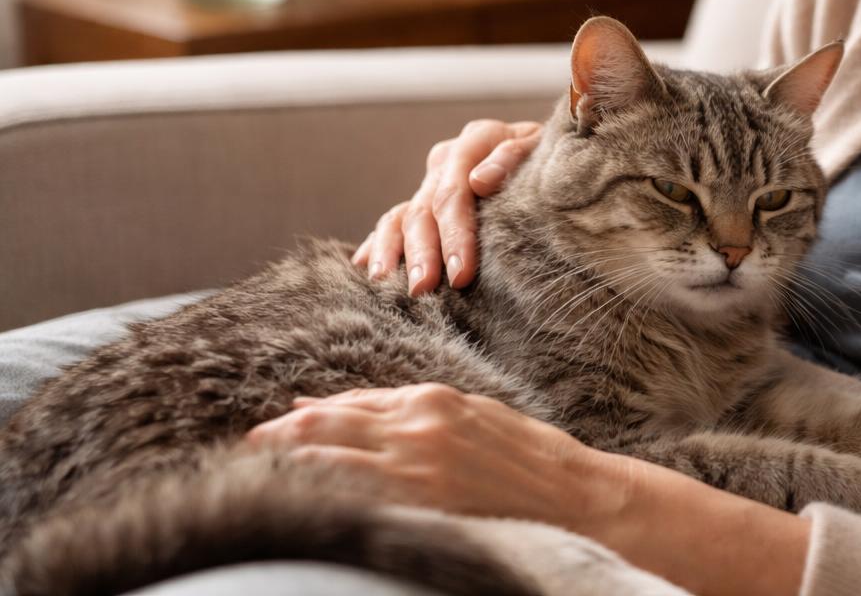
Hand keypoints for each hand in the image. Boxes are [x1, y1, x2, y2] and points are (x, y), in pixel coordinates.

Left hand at [243, 383, 625, 526]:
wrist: (575, 494)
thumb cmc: (527, 457)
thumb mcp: (473, 416)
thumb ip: (414, 412)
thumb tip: (350, 411)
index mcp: (432, 399)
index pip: (352, 404)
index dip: (309, 414)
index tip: (278, 425)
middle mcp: (418, 425)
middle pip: (330, 425)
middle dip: (283, 435)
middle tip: (247, 444)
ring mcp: (418, 464)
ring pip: (334, 454)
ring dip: (291, 459)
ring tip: (257, 467)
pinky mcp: (424, 499)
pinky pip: (357, 492)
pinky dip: (323, 487)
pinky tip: (297, 494)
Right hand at [353, 120, 541, 296]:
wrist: (549, 154)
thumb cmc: (552, 158)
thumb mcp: (545, 148)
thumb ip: (515, 156)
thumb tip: (480, 180)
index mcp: (477, 139)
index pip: (456, 189)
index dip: (455, 232)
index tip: (461, 273)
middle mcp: (447, 159)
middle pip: (426, 207)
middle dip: (423, 251)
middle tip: (423, 288)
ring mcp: (431, 181)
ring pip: (402, 215)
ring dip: (392, 250)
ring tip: (385, 283)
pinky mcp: (423, 201)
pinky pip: (392, 222)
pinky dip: (377, 244)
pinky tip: (364, 268)